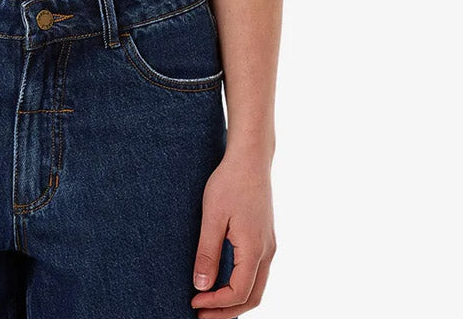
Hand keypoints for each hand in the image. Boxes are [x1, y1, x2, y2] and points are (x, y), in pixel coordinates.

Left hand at [190, 152, 276, 316]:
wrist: (250, 159)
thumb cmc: (229, 182)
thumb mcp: (212, 216)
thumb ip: (207, 252)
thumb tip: (201, 286)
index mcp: (254, 249)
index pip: (238, 293)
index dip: (215, 303)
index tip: (193, 301)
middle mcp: (267, 252)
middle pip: (252, 297)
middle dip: (227, 311)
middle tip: (200, 314)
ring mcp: (268, 245)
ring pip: (257, 287)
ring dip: (235, 301)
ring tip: (209, 303)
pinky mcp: (265, 238)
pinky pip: (257, 273)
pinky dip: (241, 286)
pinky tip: (222, 282)